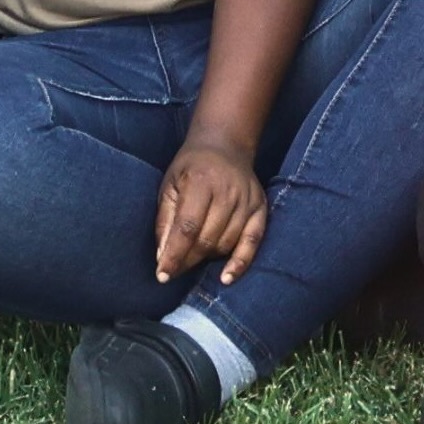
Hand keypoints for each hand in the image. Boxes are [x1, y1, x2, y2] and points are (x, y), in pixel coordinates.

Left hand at [150, 139, 272, 287]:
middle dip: (188, 260)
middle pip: (207, 239)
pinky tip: (226, 278)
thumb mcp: (170, 186)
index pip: (187, 227)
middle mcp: (228, 191)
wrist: (225, 145)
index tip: (163, 275)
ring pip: (226, 243)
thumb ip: (165, 221)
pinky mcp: (260, 209)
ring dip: (207, 259)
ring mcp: (247, 200)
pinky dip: (240, 263)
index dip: (174, 254)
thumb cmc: (191, 168)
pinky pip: (252, 242)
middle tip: (175, 269)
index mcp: (201, 182)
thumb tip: (162, 258)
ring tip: (193, 259)